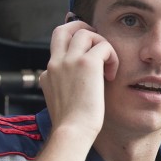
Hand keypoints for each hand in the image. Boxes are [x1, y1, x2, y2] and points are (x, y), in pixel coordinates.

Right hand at [41, 19, 118, 138]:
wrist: (72, 132)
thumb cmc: (72, 127)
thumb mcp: (61, 105)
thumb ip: (65, 90)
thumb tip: (78, 87)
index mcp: (48, 74)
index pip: (57, 51)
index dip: (74, 50)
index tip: (87, 57)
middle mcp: (55, 64)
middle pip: (63, 30)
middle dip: (81, 28)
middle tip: (97, 42)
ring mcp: (69, 61)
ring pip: (85, 33)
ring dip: (100, 44)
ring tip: (108, 64)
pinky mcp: (87, 63)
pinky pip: (103, 45)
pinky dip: (112, 56)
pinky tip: (111, 74)